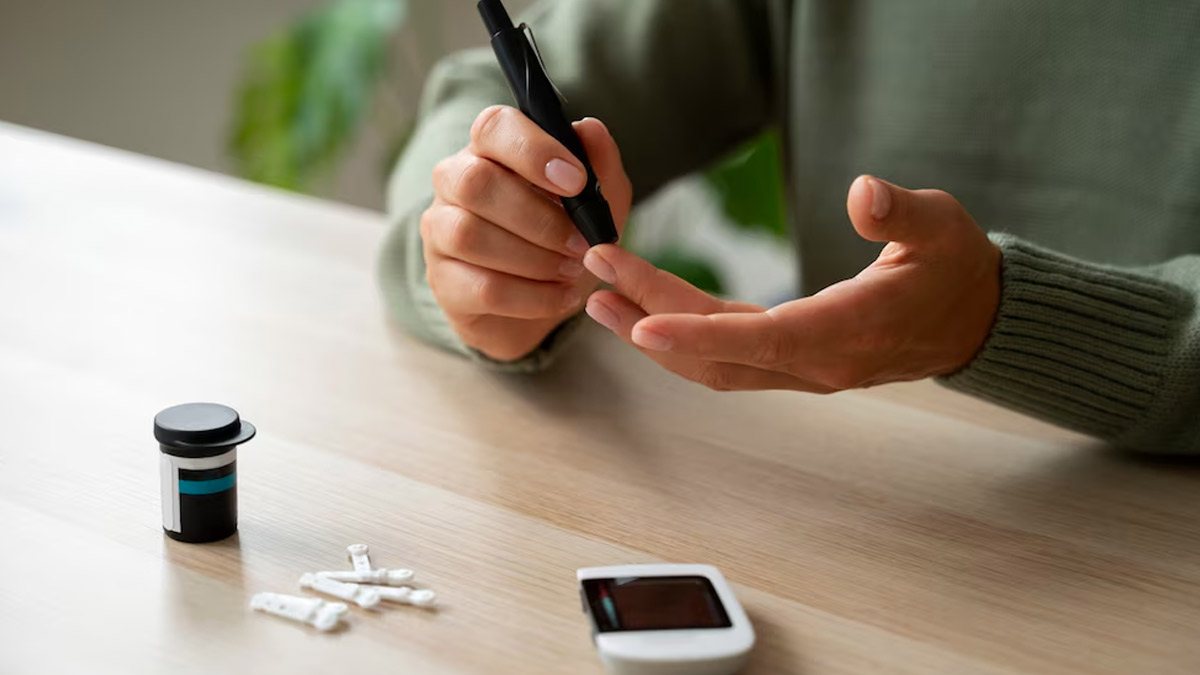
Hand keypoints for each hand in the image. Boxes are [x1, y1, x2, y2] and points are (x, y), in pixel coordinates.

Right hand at [422, 106, 631, 360]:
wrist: (546, 300)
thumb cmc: (567, 236)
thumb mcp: (599, 200)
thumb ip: (599, 163)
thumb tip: (590, 129)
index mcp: (491, 149)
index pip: (493, 127)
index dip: (533, 150)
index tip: (577, 181)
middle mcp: (454, 181)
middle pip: (475, 182)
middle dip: (539, 217)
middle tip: (582, 243)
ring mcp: (440, 232)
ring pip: (470, 235)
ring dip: (535, 258)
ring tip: (573, 270)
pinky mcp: (444, 282)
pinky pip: (482, 288)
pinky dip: (532, 296)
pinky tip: (563, 297)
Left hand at [581, 176, 1000, 391]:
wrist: (975, 321)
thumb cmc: (957, 269)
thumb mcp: (942, 227)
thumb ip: (901, 214)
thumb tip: (863, 192)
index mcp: (849, 333)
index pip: (762, 340)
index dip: (699, 334)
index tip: (641, 322)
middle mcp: (817, 364)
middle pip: (720, 353)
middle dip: (652, 320)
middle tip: (595, 276)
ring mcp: (802, 369)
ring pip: (716, 364)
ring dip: (655, 335)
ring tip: (601, 300)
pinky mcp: (793, 361)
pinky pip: (728, 356)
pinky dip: (684, 335)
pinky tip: (646, 311)